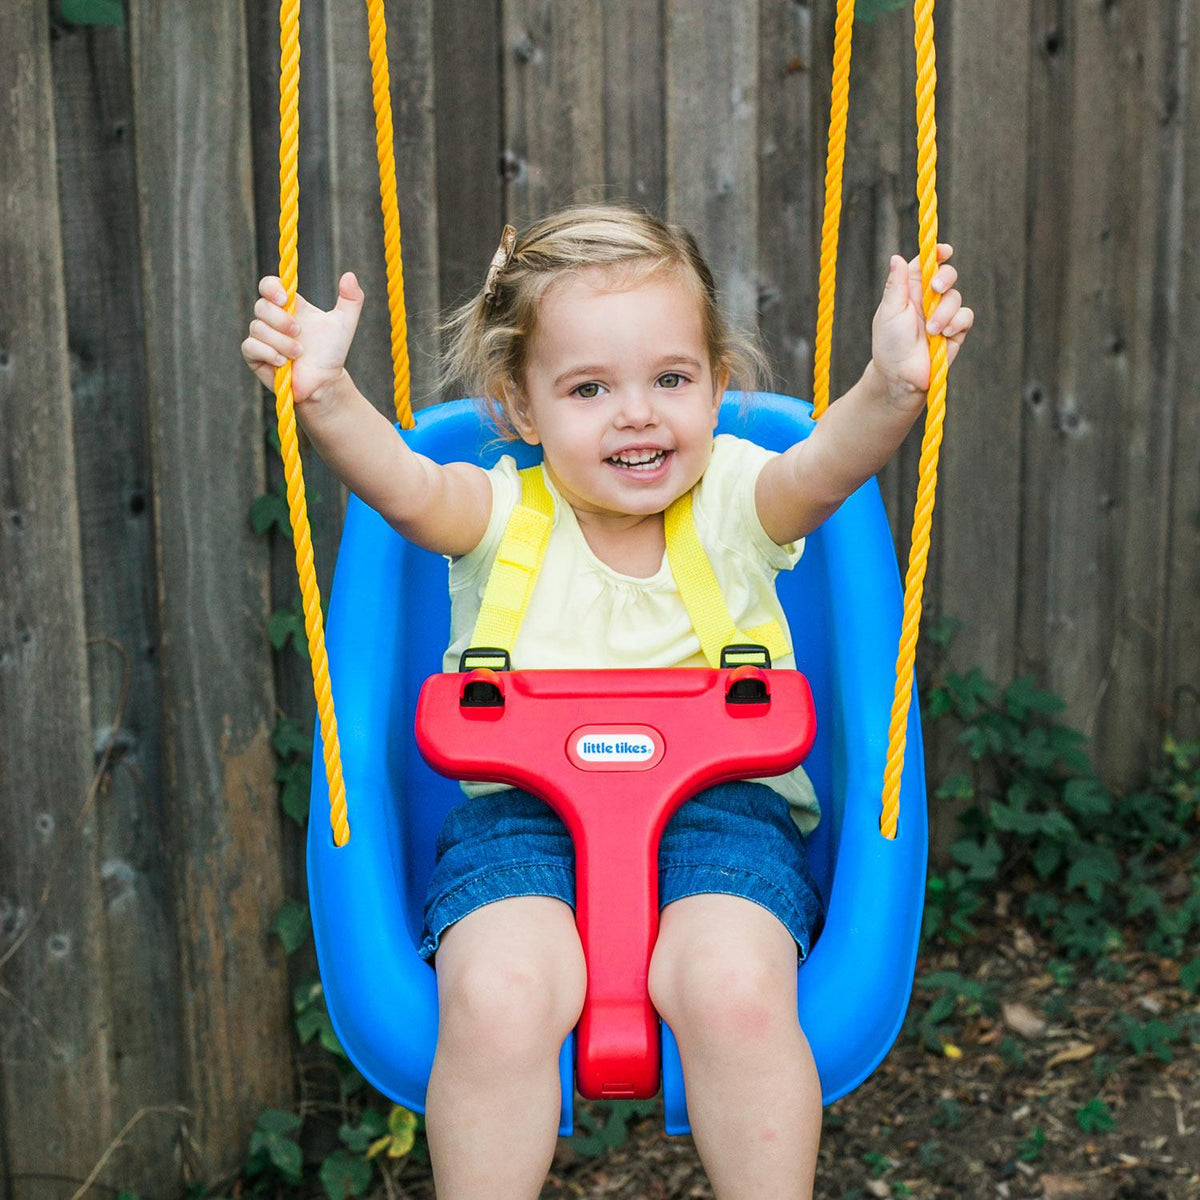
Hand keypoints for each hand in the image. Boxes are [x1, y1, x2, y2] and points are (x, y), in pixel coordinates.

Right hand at [242, 271, 364, 404]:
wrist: (325, 382)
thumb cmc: (332, 353)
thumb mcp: (344, 324)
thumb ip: (351, 299)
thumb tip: (350, 275)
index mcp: (289, 306)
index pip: (269, 286)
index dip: (272, 287)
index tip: (284, 298)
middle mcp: (272, 319)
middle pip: (261, 306)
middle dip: (281, 319)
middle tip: (299, 332)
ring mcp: (262, 337)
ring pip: (257, 327)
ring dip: (281, 341)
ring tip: (299, 353)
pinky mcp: (255, 356)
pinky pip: (250, 346)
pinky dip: (268, 353)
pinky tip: (283, 362)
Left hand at [871, 244, 972, 400]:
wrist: (901, 376)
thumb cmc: (889, 344)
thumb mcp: (888, 312)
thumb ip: (895, 285)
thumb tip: (896, 257)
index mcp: (910, 290)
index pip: (926, 264)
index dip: (936, 254)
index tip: (944, 251)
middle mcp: (928, 299)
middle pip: (947, 275)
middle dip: (945, 278)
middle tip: (935, 288)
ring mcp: (943, 314)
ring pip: (956, 297)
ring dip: (944, 312)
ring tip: (931, 330)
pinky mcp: (956, 330)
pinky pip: (966, 316)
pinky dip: (957, 323)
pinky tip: (944, 335)